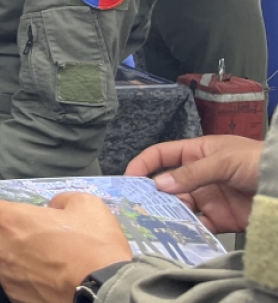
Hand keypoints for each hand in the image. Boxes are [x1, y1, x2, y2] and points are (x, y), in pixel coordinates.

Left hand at [0, 192, 132, 302]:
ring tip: (18, 250)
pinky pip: (3, 280)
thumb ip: (62, 200)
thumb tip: (53, 207)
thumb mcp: (86, 206)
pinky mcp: (13, 297)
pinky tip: (31, 272)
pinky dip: (12, 273)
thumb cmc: (94, 246)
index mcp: (9, 219)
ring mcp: (3, 275)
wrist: (105, 292)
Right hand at [124, 135, 261, 232]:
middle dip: (152, 195)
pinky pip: (197, 225)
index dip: (143, 164)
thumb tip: (159, 184)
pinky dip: (187, 231)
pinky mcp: (220, 219)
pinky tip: (178, 234)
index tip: (128, 179)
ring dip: (167, 215)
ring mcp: (208, 198)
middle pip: (167, 185)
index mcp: (197, 153)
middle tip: (135, 208)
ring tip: (154, 224)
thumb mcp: (224, 160)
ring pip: (179, 207)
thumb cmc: (259, 161)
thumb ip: (192, 173)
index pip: (162, 155)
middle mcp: (199, 176)